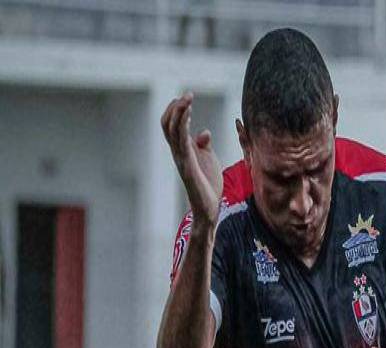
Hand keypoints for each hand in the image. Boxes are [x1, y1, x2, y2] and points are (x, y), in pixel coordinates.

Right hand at [160, 92, 222, 229]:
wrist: (209, 207)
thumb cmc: (208, 184)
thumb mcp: (209, 159)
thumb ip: (204, 145)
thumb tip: (204, 132)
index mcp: (182, 149)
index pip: (172, 125)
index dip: (176, 110)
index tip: (187, 97)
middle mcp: (178, 151)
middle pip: (167, 124)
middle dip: (176, 107)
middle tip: (188, 94)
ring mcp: (181, 158)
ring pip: (172, 129)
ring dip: (179, 111)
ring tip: (188, 98)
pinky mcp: (187, 164)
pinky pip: (181, 141)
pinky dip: (183, 124)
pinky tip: (189, 113)